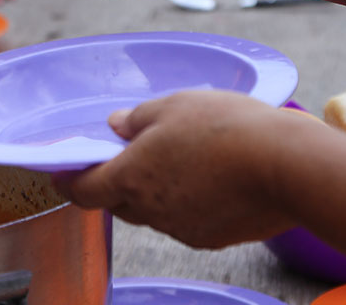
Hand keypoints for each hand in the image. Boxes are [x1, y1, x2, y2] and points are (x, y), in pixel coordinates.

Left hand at [52, 90, 296, 247]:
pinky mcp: (212, 239)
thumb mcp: (173, 105)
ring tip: (177, 162)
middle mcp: (151, 211)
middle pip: (118, 203)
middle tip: (124, 159)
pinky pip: (186, 221)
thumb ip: (137, 119)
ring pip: (154, 213)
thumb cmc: (226, 127)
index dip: (68, 183)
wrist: (286, 166)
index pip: (84, 191)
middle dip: (113, 184)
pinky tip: (207, 180)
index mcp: (131, 178)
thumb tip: (117, 126)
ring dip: (154, 193)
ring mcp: (182, 230)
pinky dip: (186, 203)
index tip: (59, 175)